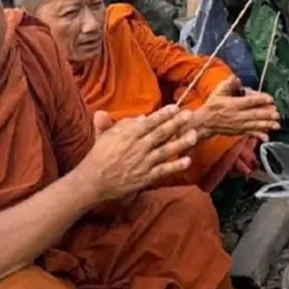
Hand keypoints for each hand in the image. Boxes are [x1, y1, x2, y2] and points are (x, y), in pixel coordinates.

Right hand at [77, 105, 198, 202]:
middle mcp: (138, 148)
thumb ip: (122, 124)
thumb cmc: (100, 155)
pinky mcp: (145, 177)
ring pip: (165, 151)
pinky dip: (175, 166)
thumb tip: (142, 117)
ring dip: (181, 143)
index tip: (176, 107)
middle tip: (190, 115)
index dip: (163, 114)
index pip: (149, 122)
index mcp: (128, 136)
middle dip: (176, 123)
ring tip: (194, 135)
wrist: (93, 181)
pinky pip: (163, 170)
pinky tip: (188, 161)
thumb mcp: (106, 135)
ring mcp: (143, 163)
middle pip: (160, 133)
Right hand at [197, 76, 280, 142]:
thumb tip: (235, 78)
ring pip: (254, 125)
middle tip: (277, 114)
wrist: (205, 122)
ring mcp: (239, 125)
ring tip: (277, 125)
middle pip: (254, 114)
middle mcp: (237, 115)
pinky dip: (258, 135)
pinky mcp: (239, 131)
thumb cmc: (213, 105)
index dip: (260, 100)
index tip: (270, 98)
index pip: (249, 102)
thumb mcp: (218, 92)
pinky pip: (250, 133)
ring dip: (266, 125)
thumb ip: (228, 84)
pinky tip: (266, 137)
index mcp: (233, 104)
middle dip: (267, 114)